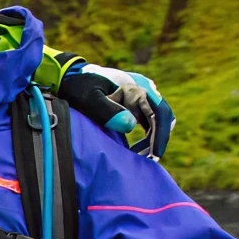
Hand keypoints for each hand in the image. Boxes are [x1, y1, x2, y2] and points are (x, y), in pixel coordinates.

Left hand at [56, 56, 174, 158]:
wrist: (75, 79)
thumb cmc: (81, 88)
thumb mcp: (90, 98)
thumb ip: (107, 110)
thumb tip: (132, 125)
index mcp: (136, 88)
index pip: (158, 112)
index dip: (160, 133)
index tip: (155, 152)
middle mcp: (144, 91)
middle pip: (163, 117)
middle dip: (159, 139)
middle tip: (151, 159)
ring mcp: (142, 98)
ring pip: (158, 121)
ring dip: (154, 139)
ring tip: (143, 156)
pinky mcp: (138, 106)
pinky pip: (149, 123)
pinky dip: (147, 137)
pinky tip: (137, 150)